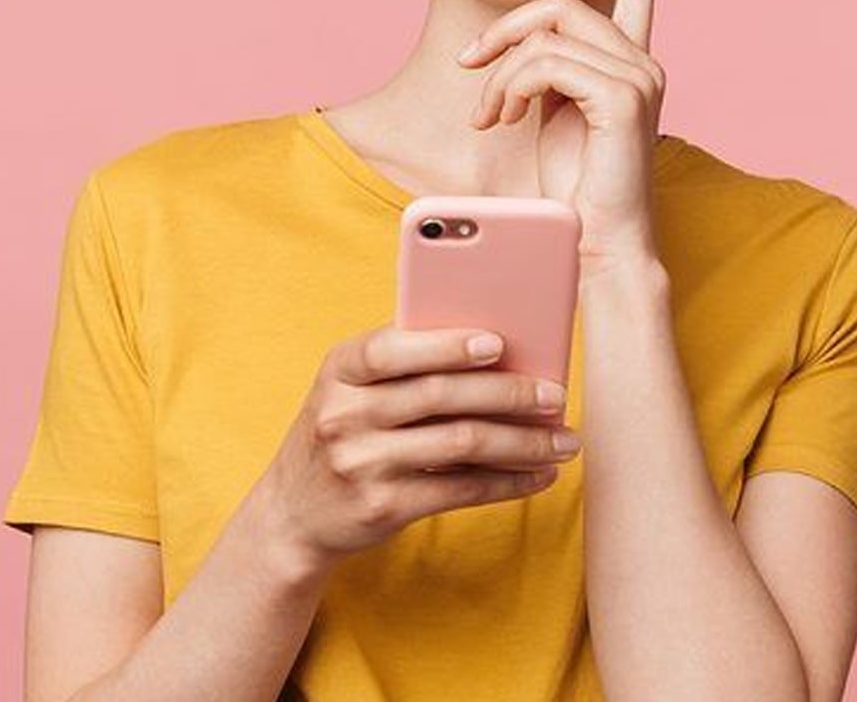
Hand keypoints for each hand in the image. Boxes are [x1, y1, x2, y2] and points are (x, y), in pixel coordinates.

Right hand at [254, 326, 578, 573]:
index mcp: (340, 369)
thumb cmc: (344, 429)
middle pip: (439, 395)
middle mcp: (344, 414)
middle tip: (555, 395)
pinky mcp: (383, 508)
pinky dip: (506, 482)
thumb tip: (497, 344)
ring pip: (460, 443)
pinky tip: (537, 475)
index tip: (498, 342)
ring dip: (522, 442)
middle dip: (507, 393)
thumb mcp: (352, 386)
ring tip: (563, 440)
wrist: (292, 513)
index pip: (392, 348)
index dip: (447, 345)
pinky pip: (459, 489)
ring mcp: (361, 464)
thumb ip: (405, 361)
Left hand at [456, 0, 671, 265]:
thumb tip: (516, 51)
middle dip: (501, 31)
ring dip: (499, 72)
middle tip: (468, 66)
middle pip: (558, 1)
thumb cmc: (571, 188)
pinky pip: (546, 62)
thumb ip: (547, 72)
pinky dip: (509, 86)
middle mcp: (642, 60)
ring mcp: (639, 76)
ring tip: (490, 113)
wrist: (593, 245)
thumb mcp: (550, 115)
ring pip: (546, 31)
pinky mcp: (624, 96)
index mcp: (628, 61)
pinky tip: (504, 118)